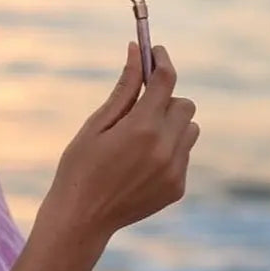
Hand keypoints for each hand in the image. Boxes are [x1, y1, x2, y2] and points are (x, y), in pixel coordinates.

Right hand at [40, 42, 198, 243]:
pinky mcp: (177, 188)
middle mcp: (164, 148)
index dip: (161, 60)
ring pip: (189, 130)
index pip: (166, 80)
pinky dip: (169, 150)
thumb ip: (124, 88)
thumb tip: (136, 51)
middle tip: (140, 106)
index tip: (154, 51)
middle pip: (185, 104)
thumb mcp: (97, 123)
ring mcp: (174, 170)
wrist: (81, 219)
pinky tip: (139, 163)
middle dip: (166, 99)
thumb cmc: (80, 166)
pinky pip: (183, 155)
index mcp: (141, 127)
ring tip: (140, 138)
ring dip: (171, 125)